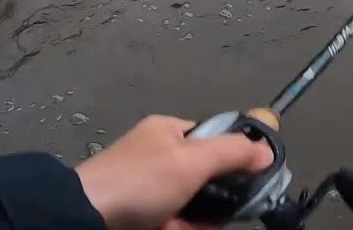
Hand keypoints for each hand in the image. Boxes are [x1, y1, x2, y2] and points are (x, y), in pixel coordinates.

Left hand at [76, 115, 274, 229]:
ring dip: (203, 220)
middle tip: (231, 210)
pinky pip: (175, 221)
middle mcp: (158, 156)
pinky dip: (183, 228)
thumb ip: (233, 152)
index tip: (253, 178)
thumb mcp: (192, 160)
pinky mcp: (142, 216)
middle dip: (220, 197)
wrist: (85, 218)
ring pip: (193, 204)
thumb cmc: (141, 180)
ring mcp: (148, 189)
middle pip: (206, 177)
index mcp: (168, 132)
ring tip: (204, 225)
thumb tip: (267, 150)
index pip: (213, 138)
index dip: (235, 157)